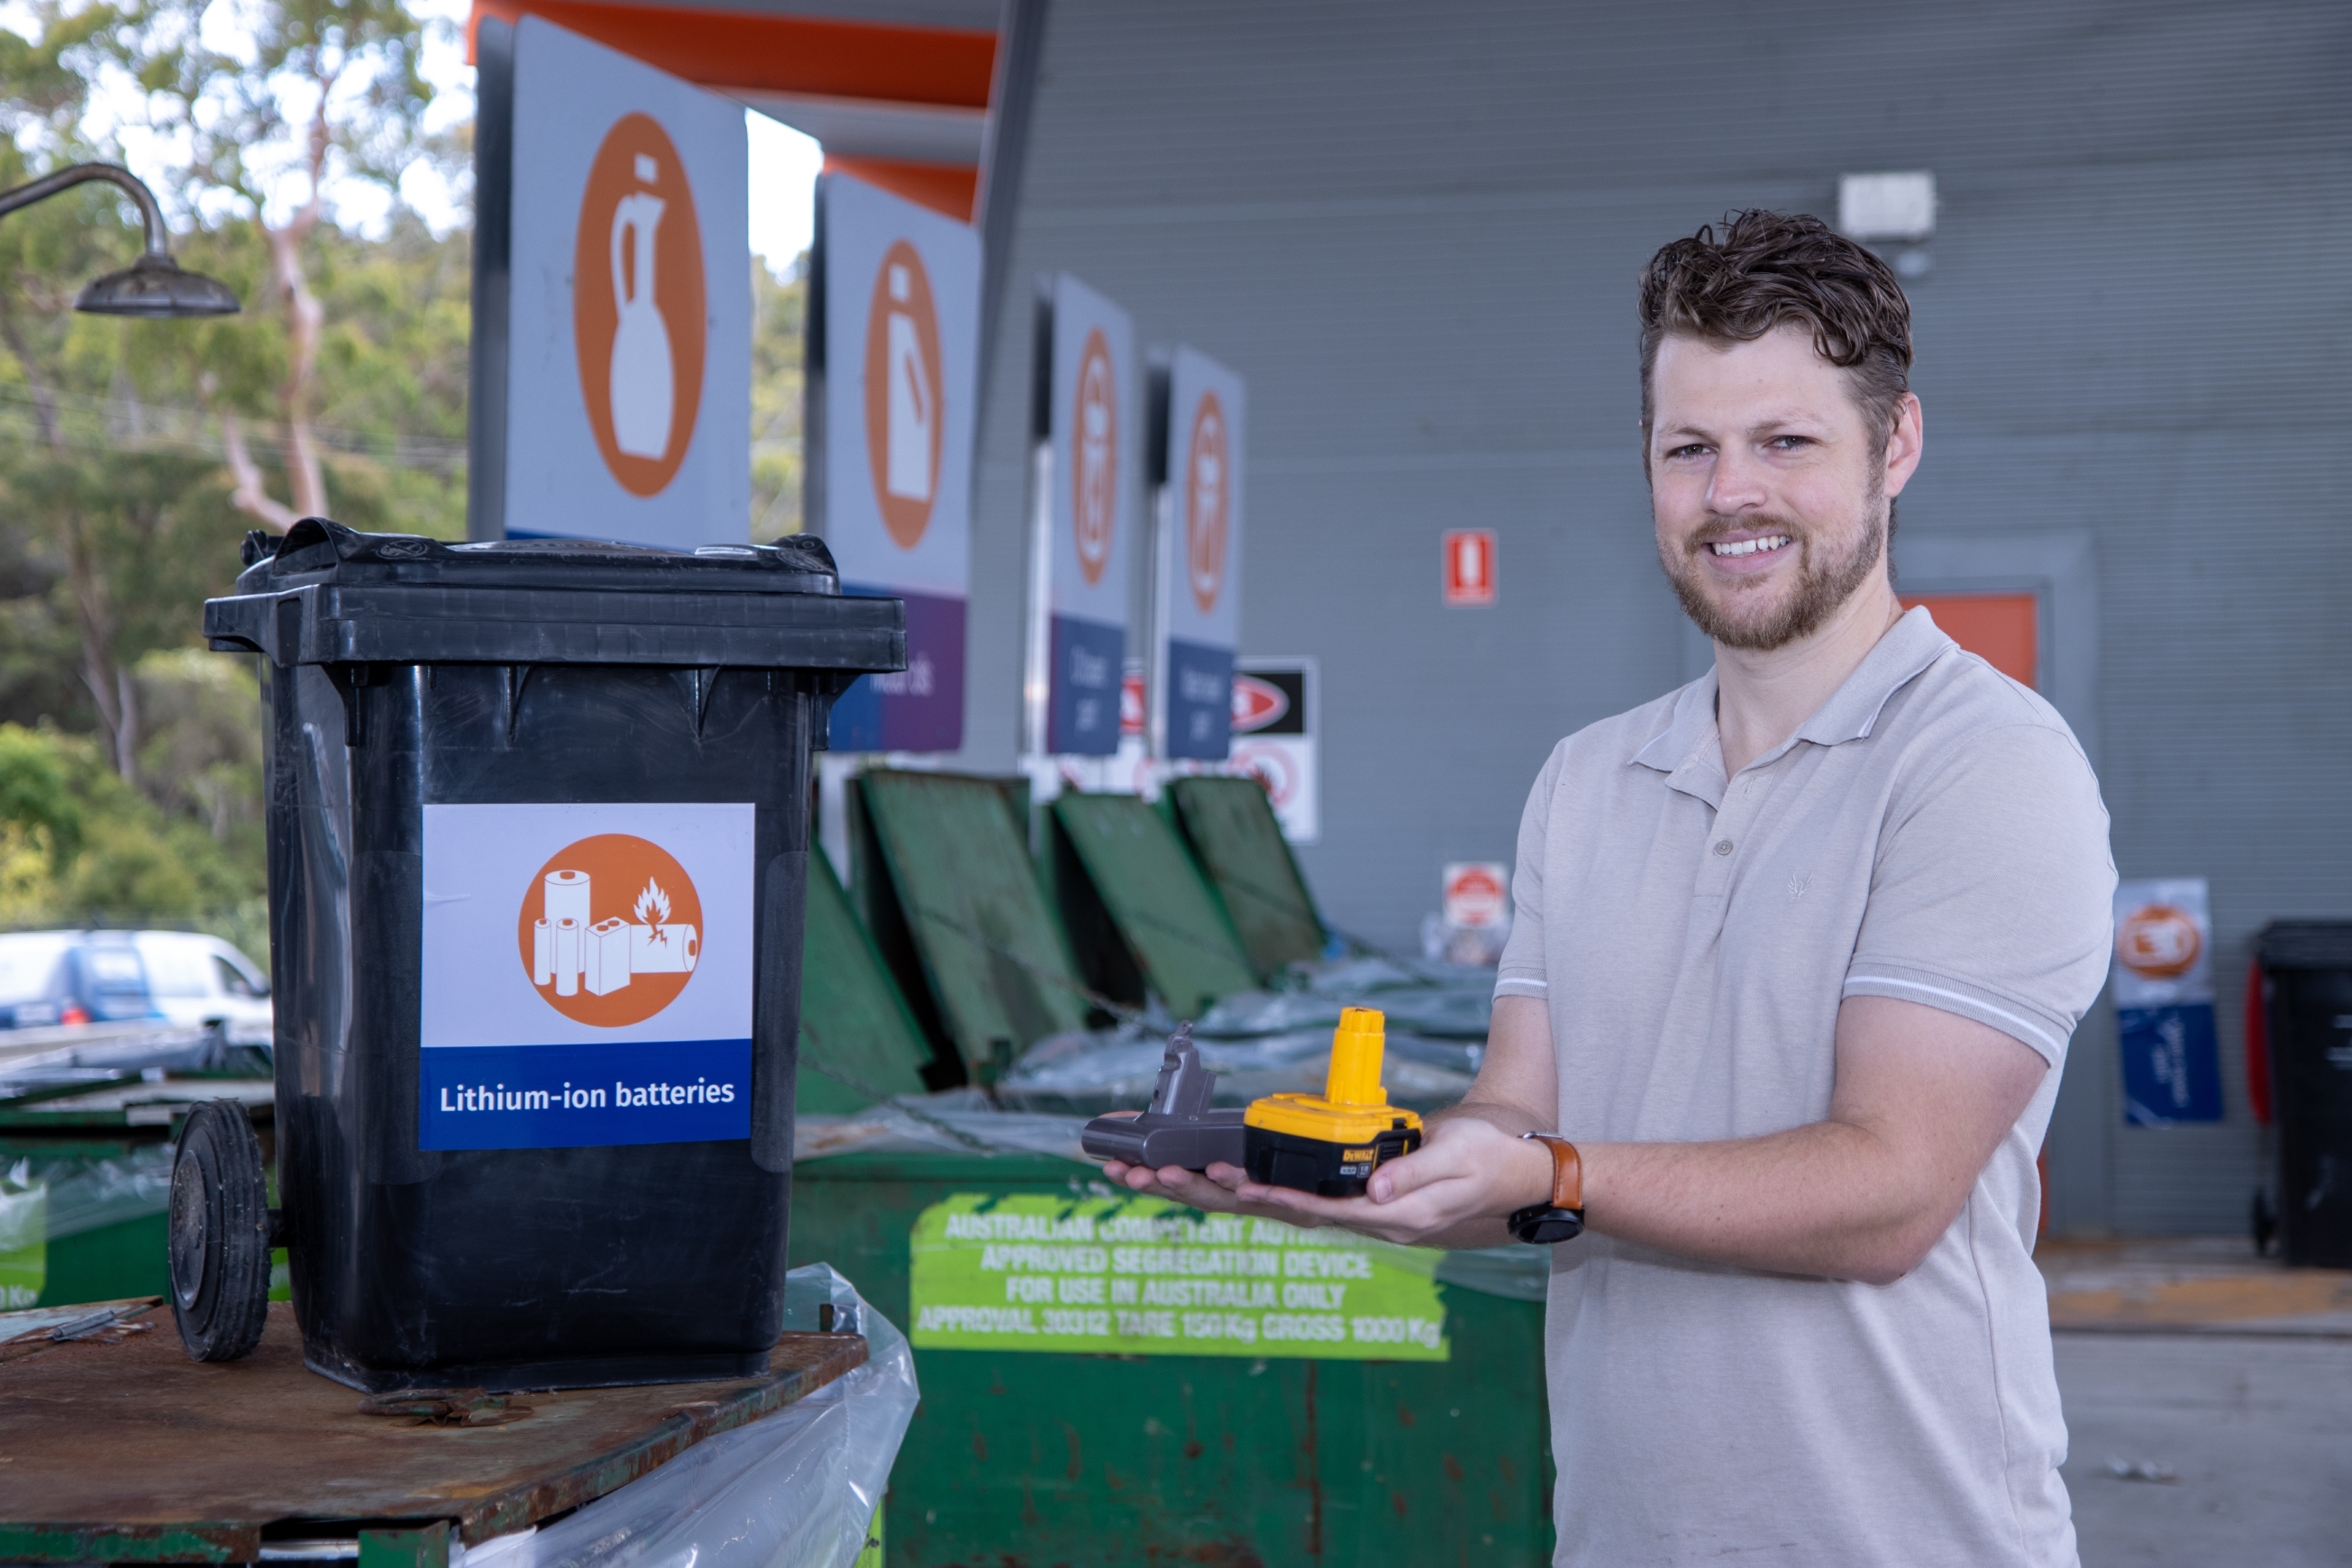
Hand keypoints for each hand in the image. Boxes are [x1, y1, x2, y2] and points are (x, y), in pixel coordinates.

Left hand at [1100, 1115, 1552, 1247]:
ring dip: (1194, 1189)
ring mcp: (1339, 1211)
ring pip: (1254, 1202)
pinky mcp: (1334, 1196)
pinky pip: (1269, 1191)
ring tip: (1136, 1172)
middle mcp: (1351, 1219)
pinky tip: (1189, 1175)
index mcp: (1382, 1214)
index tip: (1222, 1177)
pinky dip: (1226, 1182)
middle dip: (1196, 1191)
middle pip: (1260, 1209)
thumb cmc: (1487, 1162)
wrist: (1506, 1177)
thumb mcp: (1462, 1161)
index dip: (1263, 1193)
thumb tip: (1374, 1189)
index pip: (1310, 1208)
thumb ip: (1418, 1173)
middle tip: (1137, 1172)